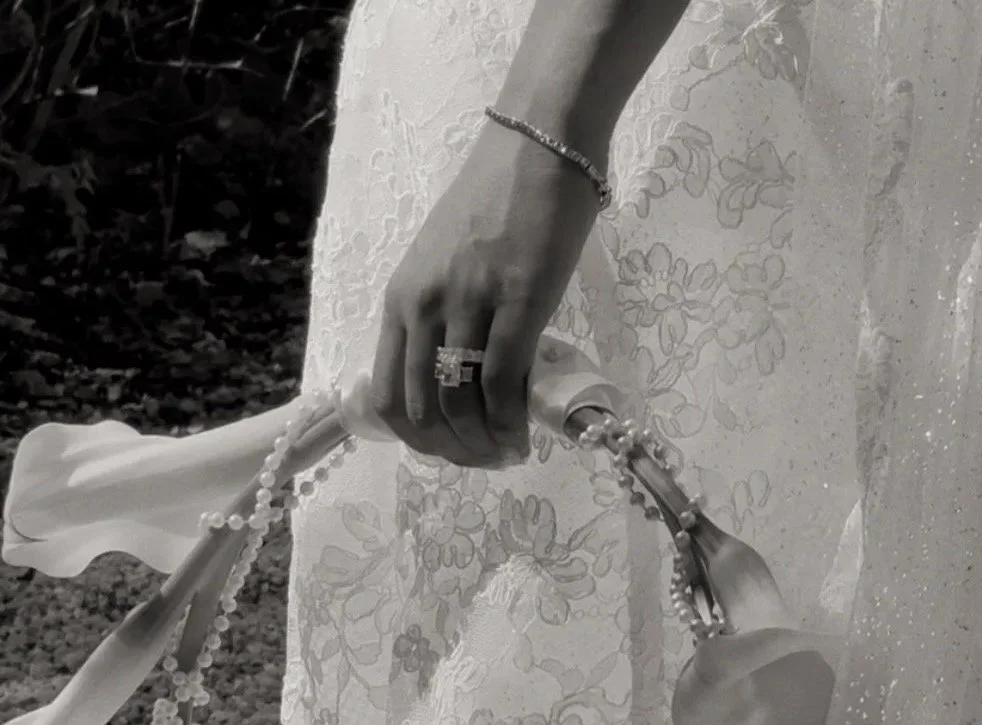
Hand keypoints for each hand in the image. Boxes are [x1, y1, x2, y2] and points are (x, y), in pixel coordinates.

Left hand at [372, 123, 600, 466]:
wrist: (539, 145)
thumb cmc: (498, 199)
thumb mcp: (447, 261)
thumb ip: (444, 313)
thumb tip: (462, 374)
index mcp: (401, 298)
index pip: (386, 393)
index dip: (414, 438)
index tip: (450, 450)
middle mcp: (423, 305)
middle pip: (421, 407)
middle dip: (452, 451)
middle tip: (486, 461)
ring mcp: (468, 302)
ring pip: (459, 402)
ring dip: (483, 444)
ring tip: (509, 453)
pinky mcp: (518, 299)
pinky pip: (504, 380)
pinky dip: (512, 421)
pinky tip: (525, 436)